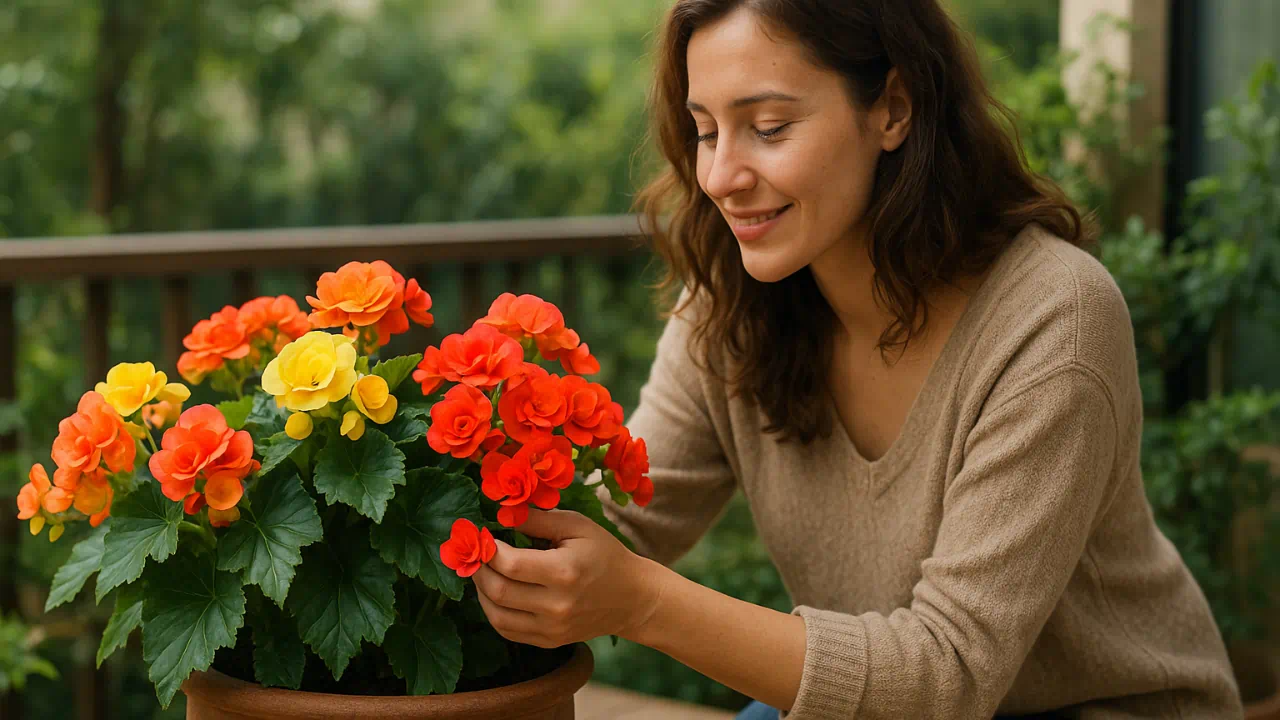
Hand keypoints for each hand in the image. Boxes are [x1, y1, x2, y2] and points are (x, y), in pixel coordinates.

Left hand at [472, 508, 664, 648]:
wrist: (632, 598)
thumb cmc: (604, 554)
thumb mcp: (578, 526)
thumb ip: (539, 518)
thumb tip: (501, 513)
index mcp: (564, 572)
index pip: (510, 564)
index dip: (488, 549)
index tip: (482, 536)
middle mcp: (556, 605)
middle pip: (498, 590)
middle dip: (479, 569)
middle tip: (476, 553)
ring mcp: (552, 628)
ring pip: (496, 615)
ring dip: (481, 591)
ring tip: (483, 571)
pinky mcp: (549, 641)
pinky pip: (507, 630)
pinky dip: (492, 611)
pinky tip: (494, 592)